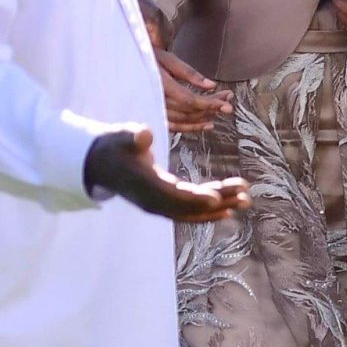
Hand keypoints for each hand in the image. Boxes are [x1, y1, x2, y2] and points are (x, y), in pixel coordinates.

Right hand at [84, 128, 248, 223]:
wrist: (100, 162)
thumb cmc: (114, 145)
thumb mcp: (120, 136)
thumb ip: (132, 136)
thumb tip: (144, 134)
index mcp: (144, 184)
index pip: (171, 195)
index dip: (193, 198)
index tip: (217, 199)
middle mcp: (152, 201)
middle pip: (188, 207)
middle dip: (218, 202)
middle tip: (246, 196)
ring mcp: (158, 205)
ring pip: (192, 211)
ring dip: (221, 206)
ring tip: (246, 199)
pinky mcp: (164, 203)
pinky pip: (190, 210)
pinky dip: (209, 209)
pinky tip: (230, 205)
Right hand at [154, 47, 231, 133]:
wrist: (125, 64)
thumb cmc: (147, 57)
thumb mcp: (167, 58)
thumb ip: (188, 72)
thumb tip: (211, 85)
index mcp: (159, 85)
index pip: (188, 100)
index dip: (209, 103)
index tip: (228, 104)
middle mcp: (154, 100)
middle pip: (188, 110)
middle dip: (211, 107)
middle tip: (228, 101)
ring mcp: (151, 109)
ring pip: (181, 120)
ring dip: (203, 118)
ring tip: (220, 111)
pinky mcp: (152, 114)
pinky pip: (172, 125)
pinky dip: (189, 127)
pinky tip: (205, 124)